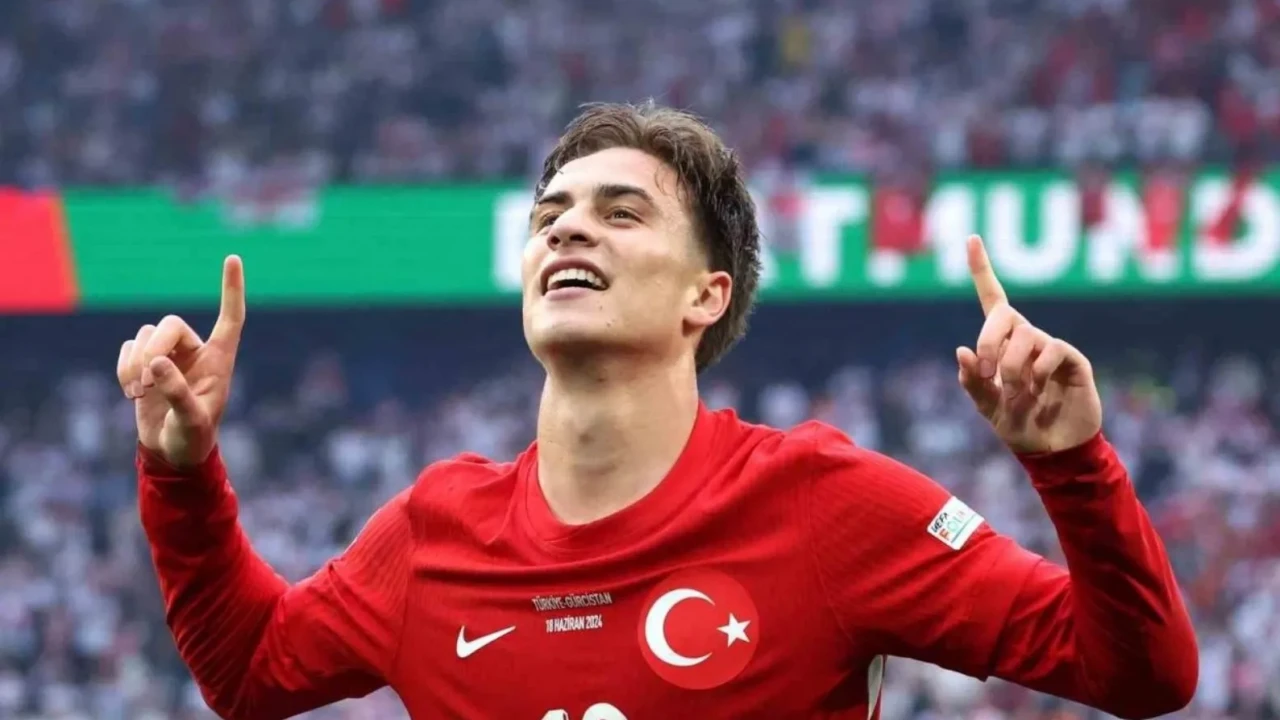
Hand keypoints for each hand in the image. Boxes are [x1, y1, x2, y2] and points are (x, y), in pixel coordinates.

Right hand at [117, 256, 245, 467]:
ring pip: (145, 335)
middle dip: (153, 348)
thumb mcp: (191, 421)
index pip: (230, 317)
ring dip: (135, 363)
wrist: (172, 452)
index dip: (231, 289)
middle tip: (147, 382)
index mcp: (220, 360)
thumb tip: (157, 363)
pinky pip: (128, 348)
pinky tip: (131, 392)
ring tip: (138, 394)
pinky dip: (124, 367)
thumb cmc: (193, 438)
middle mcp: (196, 351)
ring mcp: (169, 355)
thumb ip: (177, 393)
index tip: (231, 258)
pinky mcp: (146, 363)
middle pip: (169, 324)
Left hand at [955, 236, 1101, 453]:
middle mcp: (1027, 338)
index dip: (981, 269)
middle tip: (989, 374)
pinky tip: (1039, 391)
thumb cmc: (1019, 427)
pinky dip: (1037, 371)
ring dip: (1012, 368)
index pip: (993, 299)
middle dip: (989, 342)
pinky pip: (1051, 349)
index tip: (971, 238)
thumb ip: (973, 381)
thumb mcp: (986, 408)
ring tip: (1018, 395)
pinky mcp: (1072, 360)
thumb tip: (962, 350)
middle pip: (1003, 314)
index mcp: (1003, 344)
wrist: (1053, 452)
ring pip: (1025, 335)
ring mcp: (1050, 347)